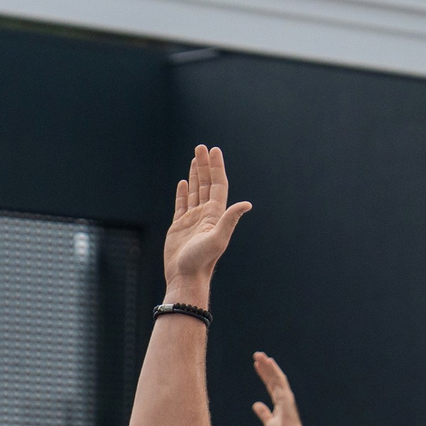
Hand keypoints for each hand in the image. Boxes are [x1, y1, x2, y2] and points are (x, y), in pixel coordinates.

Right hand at [162, 144, 250, 300]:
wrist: (186, 278)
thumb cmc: (201, 261)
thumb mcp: (217, 239)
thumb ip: (230, 220)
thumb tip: (247, 204)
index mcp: (215, 215)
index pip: (217, 185)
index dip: (216, 167)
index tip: (214, 150)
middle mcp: (205, 215)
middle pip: (206, 184)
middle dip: (204, 165)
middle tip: (201, 147)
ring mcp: (192, 220)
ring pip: (195, 191)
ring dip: (195, 175)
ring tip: (195, 158)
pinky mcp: (179, 227)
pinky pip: (181, 205)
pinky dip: (183, 192)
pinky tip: (183, 182)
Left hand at [249, 352, 306, 425]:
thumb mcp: (268, 421)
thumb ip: (263, 412)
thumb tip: (255, 405)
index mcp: (279, 400)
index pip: (270, 383)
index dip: (263, 374)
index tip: (256, 365)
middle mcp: (282, 394)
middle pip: (272, 377)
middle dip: (265, 365)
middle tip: (256, 355)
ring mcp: (285, 394)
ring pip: (275, 375)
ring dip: (268, 364)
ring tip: (259, 355)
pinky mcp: (286, 395)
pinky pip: (280, 380)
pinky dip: (275, 370)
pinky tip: (269, 362)